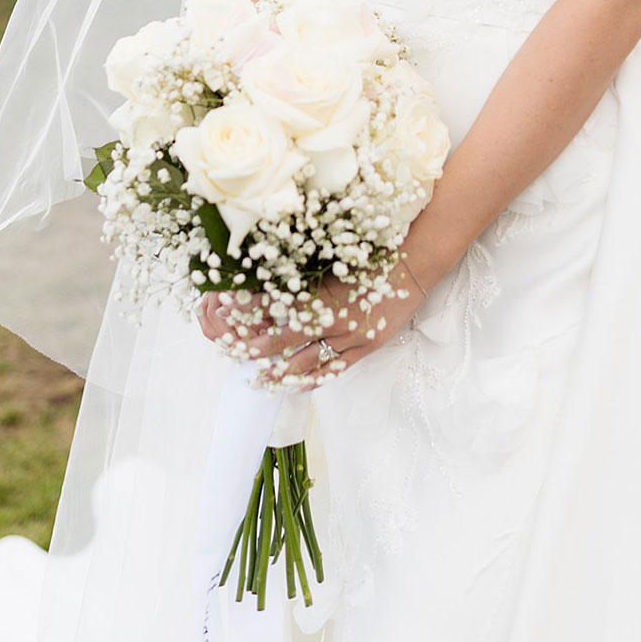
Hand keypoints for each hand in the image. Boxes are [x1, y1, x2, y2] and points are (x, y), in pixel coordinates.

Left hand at [197, 260, 427, 389]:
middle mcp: (332, 317)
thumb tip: (273, 280)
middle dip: (256, 347)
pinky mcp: (366, 346)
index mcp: (322, 290)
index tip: (226, 311)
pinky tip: (297, 386)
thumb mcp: (336, 259)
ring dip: (280, 371)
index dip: (249, 310)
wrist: (413, 264)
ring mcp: (350, 336)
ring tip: (259, 380)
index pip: (275, 305)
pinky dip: (314, 379)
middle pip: (284, 338)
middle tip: (233, 353)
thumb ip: (307, 274)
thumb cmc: (375, 254)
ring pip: (307, 360)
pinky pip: (335, 368)